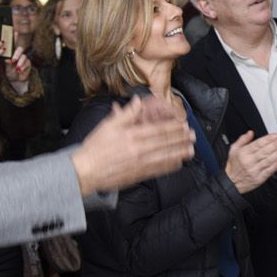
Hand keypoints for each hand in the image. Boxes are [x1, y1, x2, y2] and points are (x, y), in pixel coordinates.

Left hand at [4, 48, 32, 93]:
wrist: (16, 80)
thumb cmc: (10, 73)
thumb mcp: (8, 69)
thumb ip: (8, 64)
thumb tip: (6, 60)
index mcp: (12, 54)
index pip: (13, 47)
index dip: (12, 46)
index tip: (8, 50)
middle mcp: (18, 55)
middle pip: (20, 49)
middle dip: (17, 54)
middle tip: (13, 60)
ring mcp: (24, 58)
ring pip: (24, 56)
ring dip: (20, 62)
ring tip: (17, 68)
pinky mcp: (28, 63)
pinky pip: (27, 62)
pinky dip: (23, 67)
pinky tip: (20, 71)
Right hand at [70, 97, 193, 194]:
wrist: (84, 172)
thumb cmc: (94, 148)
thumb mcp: (108, 125)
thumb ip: (126, 114)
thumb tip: (138, 101)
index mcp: (132, 135)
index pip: (159, 130)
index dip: (173, 127)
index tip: (183, 124)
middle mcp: (138, 150)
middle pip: (165, 143)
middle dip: (181, 138)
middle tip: (192, 135)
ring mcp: (140, 164)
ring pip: (165, 157)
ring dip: (180, 152)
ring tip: (191, 149)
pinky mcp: (138, 175)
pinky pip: (159, 170)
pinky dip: (170, 166)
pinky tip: (178, 163)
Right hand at [225, 129, 276, 192]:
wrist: (231, 183)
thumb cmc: (234, 166)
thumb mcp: (233, 150)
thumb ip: (242, 140)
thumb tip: (250, 132)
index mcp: (243, 153)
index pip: (257, 144)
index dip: (267, 139)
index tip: (275, 135)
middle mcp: (249, 162)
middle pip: (264, 151)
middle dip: (275, 145)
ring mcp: (254, 171)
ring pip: (268, 160)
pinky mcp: (259, 179)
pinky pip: (268, 171)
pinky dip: (275, 166)